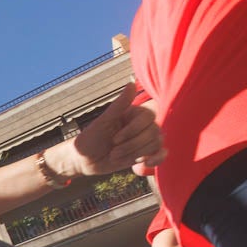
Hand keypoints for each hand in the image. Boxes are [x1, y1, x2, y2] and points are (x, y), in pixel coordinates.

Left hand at [51, 83, 166, 177]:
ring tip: (116, 157)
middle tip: (112, 152)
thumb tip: (131, 83)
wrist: (84, 160)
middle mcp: (142, 125)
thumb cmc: (90, 138)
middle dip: (132, 145)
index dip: (133, 130)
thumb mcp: (102, 122)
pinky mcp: (144, 154)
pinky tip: (146, 163)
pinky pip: (161, 154)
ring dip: (136, 154)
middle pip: (154, 132)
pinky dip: (157, 159)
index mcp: (133, 114)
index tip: (114, 140)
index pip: (148, 117)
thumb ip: (119, 104)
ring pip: (156, 144)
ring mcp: (144, 140)